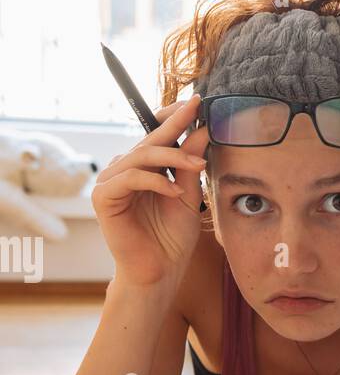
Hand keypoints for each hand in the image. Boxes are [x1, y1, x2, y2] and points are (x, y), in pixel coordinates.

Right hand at [91, 95, 209, 289]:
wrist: (159, 272)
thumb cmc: (172, 239)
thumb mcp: (190, 197)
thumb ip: (191, 166)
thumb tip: (203, 130)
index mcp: (144, 169)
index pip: (156, 135)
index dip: (174, 117)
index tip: (196, 102)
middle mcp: (124, 170)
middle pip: (149, 141)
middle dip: (175, 126)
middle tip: (197, 112)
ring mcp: (111, 182)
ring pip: (141, 157)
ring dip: (172, 157)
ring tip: (198, 167)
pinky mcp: (103, 197)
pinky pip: (129, 177)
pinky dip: (155, 182)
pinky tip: (175, 193)